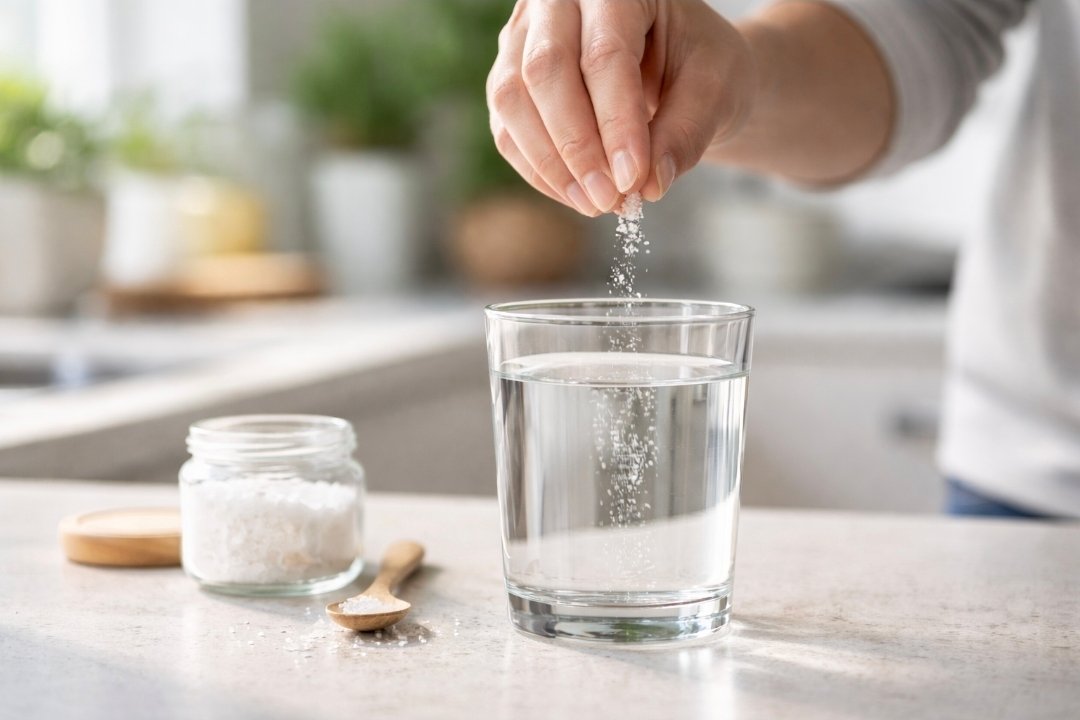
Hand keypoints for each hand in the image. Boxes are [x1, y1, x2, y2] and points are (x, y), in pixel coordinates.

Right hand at [486, 0, 756, 214]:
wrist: (678, 62)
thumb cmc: (698, 64)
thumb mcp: (714, 90)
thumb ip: (686, 133)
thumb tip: (649, 185)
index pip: (605, 54)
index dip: (616, 123)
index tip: (632, 179)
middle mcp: (558, 0)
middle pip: (545, 70)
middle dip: (576, 146)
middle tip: (609, 199)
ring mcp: (524, 36)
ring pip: (512, 99)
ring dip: (551, 163)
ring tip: (596, 203)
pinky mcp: (509, 78)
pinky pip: (506, 129)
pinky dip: (539, 170)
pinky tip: (577, 195)